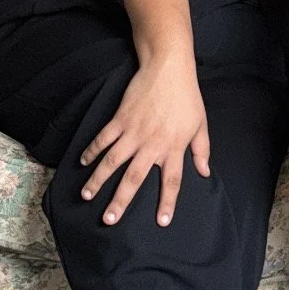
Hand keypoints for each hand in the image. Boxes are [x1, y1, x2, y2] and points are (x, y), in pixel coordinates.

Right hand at [79, 52, 209, 225]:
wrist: (168, 67)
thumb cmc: (187, 96)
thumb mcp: (200, 124)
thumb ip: (201, 150)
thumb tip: (205, 172)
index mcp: (174, 147)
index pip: (172, 181)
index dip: (167, 202)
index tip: (161, 222)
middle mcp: (153, 144)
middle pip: (135, 178)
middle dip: (120, 201)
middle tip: (109, 220)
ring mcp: (134, 132)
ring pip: (112, 161)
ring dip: (98, 180)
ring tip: (87, 196)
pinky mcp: (120, 119)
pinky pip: (103, 139)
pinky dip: (92, 151)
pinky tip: (83, 162)